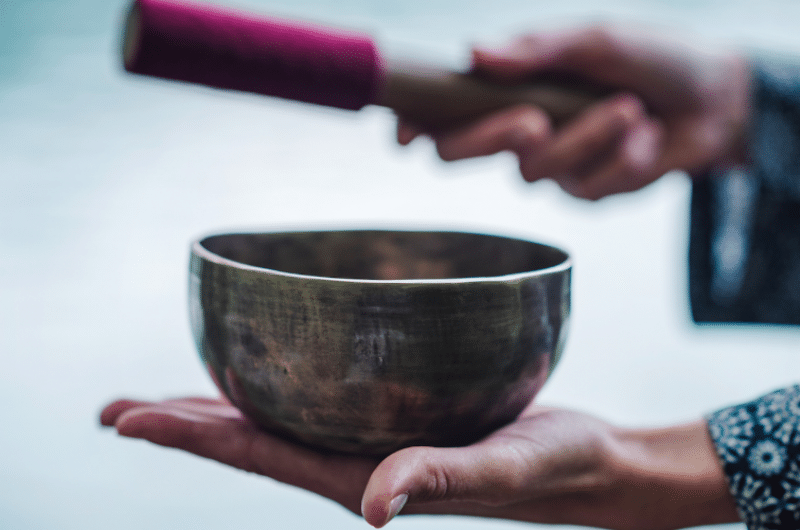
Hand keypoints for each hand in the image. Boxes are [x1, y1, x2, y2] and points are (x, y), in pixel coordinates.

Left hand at [101, 397, 738, 528]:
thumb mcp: (504, 470)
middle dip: (183, 424)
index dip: (189, 436)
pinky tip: (274, 366)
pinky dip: (283, 381)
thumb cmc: (556, 470)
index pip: (257, 455)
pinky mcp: (398, 416)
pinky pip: (323, 397)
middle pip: (251, 439)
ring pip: (279, 419)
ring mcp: (373, 439)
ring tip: (171, 394)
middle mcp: (354, 461)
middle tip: (117, 408)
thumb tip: (377, 508)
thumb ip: (439, 479)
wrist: (592, 465)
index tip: (126, 417)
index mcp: (361, 479)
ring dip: (221, 406)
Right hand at [399, 25, 751, 199]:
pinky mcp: (586, 191)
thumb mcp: (596, 39)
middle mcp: (519, 127)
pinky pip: (585, 189)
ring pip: (535, 171)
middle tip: (532, 120)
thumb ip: (537, 49)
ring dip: (588, 139)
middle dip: (492, 139)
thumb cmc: (652, 57)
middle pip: (464, 153)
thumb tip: (474, 52)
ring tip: (632, 111)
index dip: (415, 122)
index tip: (402, 132)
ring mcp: (551, 164)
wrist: (718, 99)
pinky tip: (648, 138)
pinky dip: (622, 160)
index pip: (444, 110)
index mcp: (510, 87)